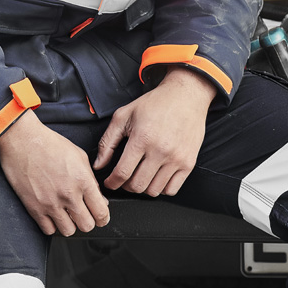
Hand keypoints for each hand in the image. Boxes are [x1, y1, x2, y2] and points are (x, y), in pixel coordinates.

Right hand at [0, 110, 109, 236]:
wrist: (22, 140)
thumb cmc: (49, 144)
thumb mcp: (79, 155)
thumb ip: (90, 179)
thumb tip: (98, 198)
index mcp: (82, 180)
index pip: (101, 212)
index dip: (103, 218)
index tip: (101, 217)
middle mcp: (68, 195)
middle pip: (87, 225)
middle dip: (88, 221)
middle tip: (83, 214)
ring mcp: (50, 203)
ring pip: (69, 231)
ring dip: (70, 224)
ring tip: (66, 214)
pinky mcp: (34, 208)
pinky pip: (48, 230)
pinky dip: (52, 225)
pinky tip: (52, 214)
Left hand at [93, 68, 214, 196]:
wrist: (185, 96)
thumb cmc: (154, 104)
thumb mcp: (124, 115)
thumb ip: (108, 141)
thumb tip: (99, 165)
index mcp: (142, 138)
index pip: (122, 173)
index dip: (112, 183)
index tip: (110, 183)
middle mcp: (160, 150)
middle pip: (138, 186)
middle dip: (126, 185)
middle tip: (124, 178)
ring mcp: (176, 158)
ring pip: (154, 191)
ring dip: (143, 187)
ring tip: (140, 175)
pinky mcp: (189, 163)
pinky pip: (171, 190)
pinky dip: (161, 188)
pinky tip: (156, 176)